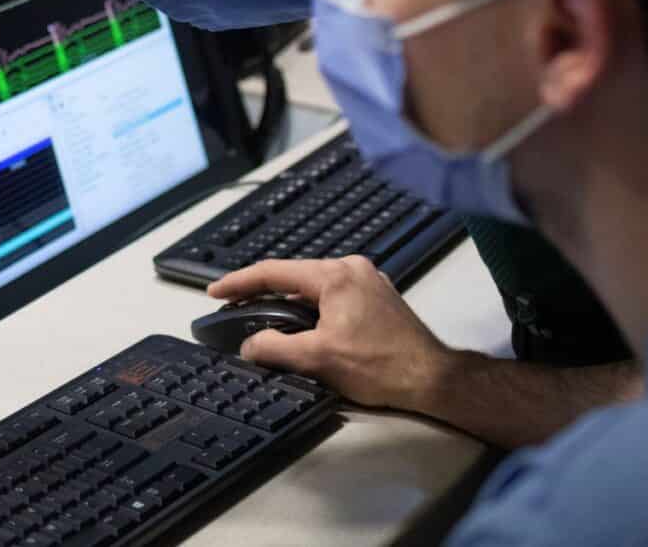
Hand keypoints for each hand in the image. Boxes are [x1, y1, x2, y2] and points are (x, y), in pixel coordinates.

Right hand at [207, 255, 459, 413]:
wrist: (431, 378)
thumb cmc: (380, 366)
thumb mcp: (318, 359)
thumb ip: (276, 348)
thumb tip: (249, 346)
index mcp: (335, 275)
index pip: (274, 272)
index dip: (239, 283)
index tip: (215, 292)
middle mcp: (352, 268)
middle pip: (295, 276)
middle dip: (263, 292)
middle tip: (236, 308)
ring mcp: (368, 281)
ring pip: (315, 287)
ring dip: (290, 302)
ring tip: (266, 320)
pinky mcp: (378, 297)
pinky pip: (334, 295)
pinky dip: (313, 307)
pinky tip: (305, 326)